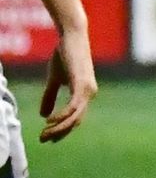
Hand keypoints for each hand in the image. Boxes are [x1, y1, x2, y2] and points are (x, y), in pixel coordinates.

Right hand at [39, 28, 96, 142]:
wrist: (72, 37)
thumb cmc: (64, 55)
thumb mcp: (55, 79)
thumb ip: (50, 96)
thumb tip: (43, 115)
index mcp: (85, 93)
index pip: (76, 118)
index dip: (64, 130)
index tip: (50, 139)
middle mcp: (90, 94)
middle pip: (76, 121)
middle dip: (60, 132)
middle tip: (43, 140)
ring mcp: (88, 90)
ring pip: (75, 117)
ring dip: (59, 127)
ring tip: (44, 134)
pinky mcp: (82, 85)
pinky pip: (74, 106)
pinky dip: (62, 115)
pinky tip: (50, 121)